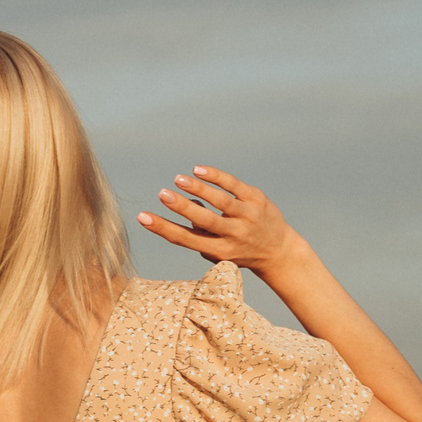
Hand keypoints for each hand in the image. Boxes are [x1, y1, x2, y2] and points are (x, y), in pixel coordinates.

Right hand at [137, 166, 309, 277]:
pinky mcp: (257, 200)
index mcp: (219, 251)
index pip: (186, 239)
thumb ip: (199, 234)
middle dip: (182, 207)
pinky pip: (234, 186)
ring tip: (178, 179)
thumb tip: (187, 205)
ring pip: (220, 201)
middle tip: (162, 194)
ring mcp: (248, 216)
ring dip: (198, 189)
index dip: (163, 228)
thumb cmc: (239, 250)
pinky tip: (198, 170)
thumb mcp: (217, 251)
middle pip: (204, 220)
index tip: (142, 217)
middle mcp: (234, 235)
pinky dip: (216, 177)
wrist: (279, 251)